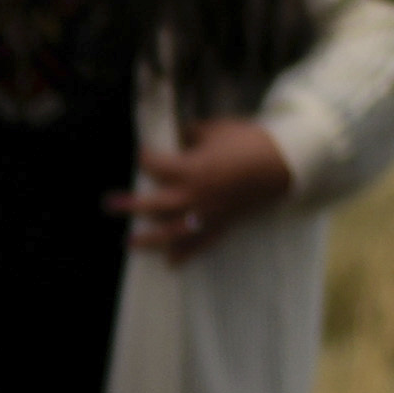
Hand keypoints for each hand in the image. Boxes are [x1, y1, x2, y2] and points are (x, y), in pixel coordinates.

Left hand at [121, 113, 301, 265]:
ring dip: (149, 239)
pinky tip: (171, 263)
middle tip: (109, 206)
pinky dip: (186, 253)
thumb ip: (191, 136)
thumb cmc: (247, 142)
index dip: (144, 156)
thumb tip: (179, 139)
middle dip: (130, 205)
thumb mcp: (215, 129)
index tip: (139, 152)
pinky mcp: (222, 223)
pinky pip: (200, 242)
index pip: (155, 165)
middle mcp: (194, 195)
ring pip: (172, 231)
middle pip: (155, 204)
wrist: (283, 163)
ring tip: (129, 243)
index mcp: (190, 169)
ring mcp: (207, 213)